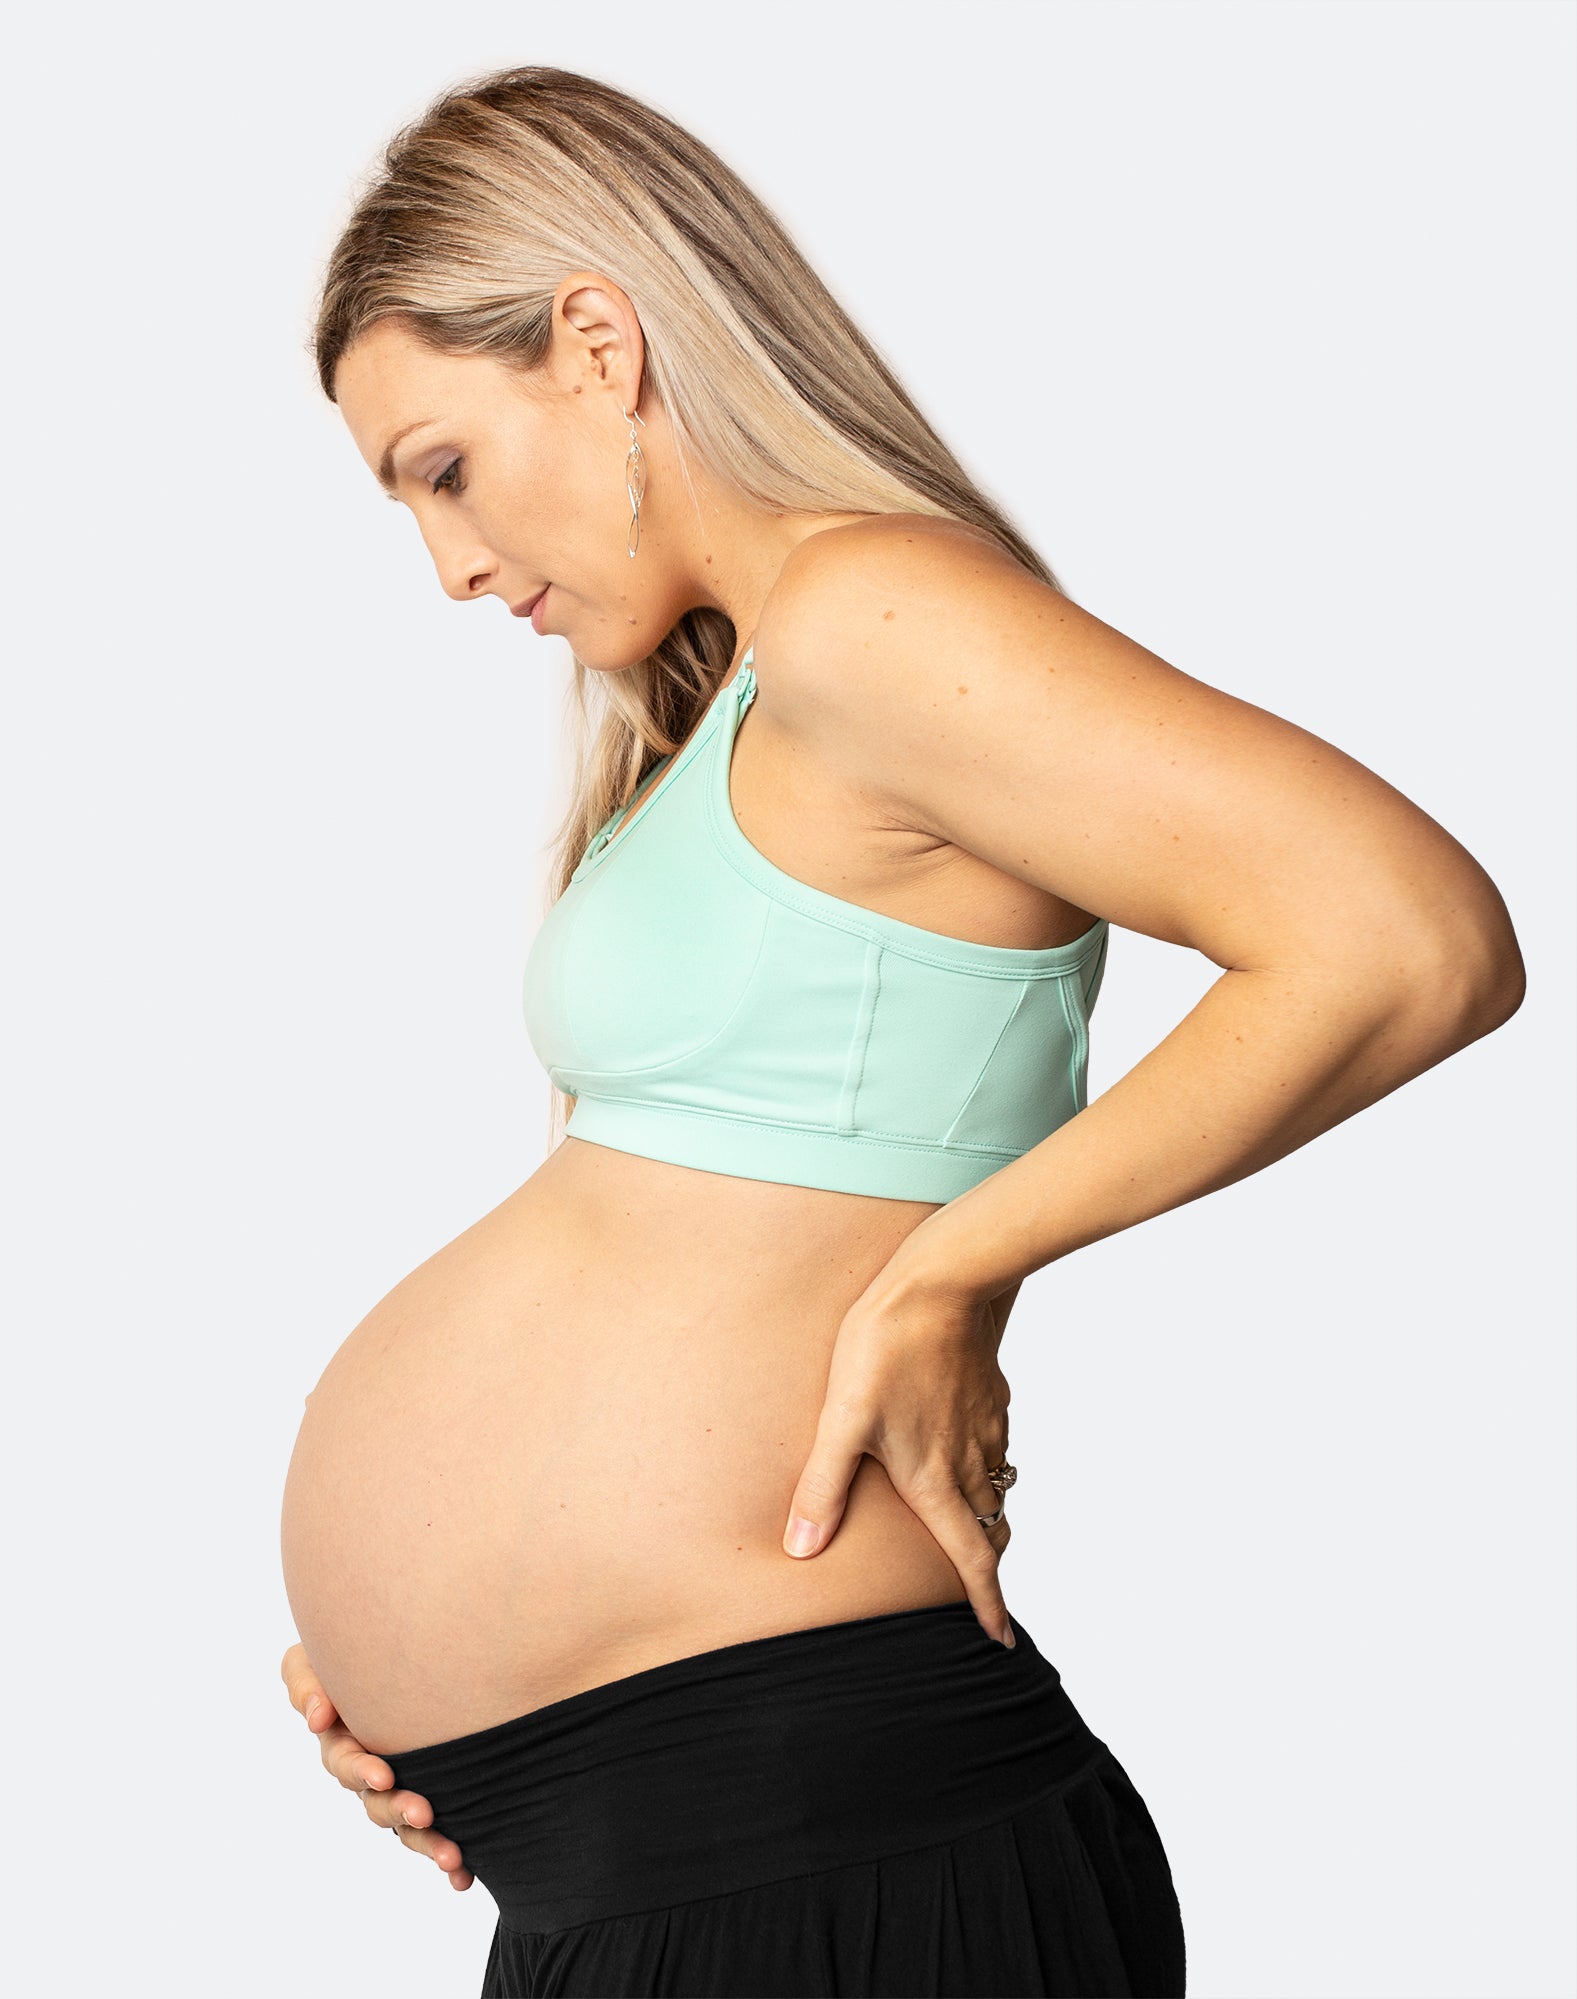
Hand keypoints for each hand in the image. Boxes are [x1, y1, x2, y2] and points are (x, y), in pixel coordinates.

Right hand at [281, 1642, 472, 1890]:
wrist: (404, 1647)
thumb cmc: (350, 1650)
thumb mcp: (312, 1659)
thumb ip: (304, 1681)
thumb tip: (318, 1717)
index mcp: (343, 1741)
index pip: (346, 1762)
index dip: (360, 1771)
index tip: (382, 1775)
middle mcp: (370, 1771)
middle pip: (378, 1802)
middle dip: (398, 1810)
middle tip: (423, 1813)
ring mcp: (400, 1787)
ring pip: (407, 1825)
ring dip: (426, 1843)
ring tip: (451, 1853)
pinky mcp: (431, 1797)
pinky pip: (436, 1833)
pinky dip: (447, 1859)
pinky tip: (463, 1877)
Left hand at [781, 1262, 1021, 1647]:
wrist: (942, 1283)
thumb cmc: (885, 1349)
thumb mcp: (841, 1420)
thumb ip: (822, 1487)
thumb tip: (802, 1550)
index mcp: (936, 1479)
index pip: (971, 1559)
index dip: (987, 1604)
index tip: (999, 1640)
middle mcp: (971, 1460)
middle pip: (990, 1529)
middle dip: (987, 1562)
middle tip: (980, 1586)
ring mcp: (986, 1426)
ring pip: (997, 1487)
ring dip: (988, 1515)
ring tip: (969, 1526)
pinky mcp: (991, 1394)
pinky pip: (997, 1446)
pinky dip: (988, 1467)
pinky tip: (964, 1452)